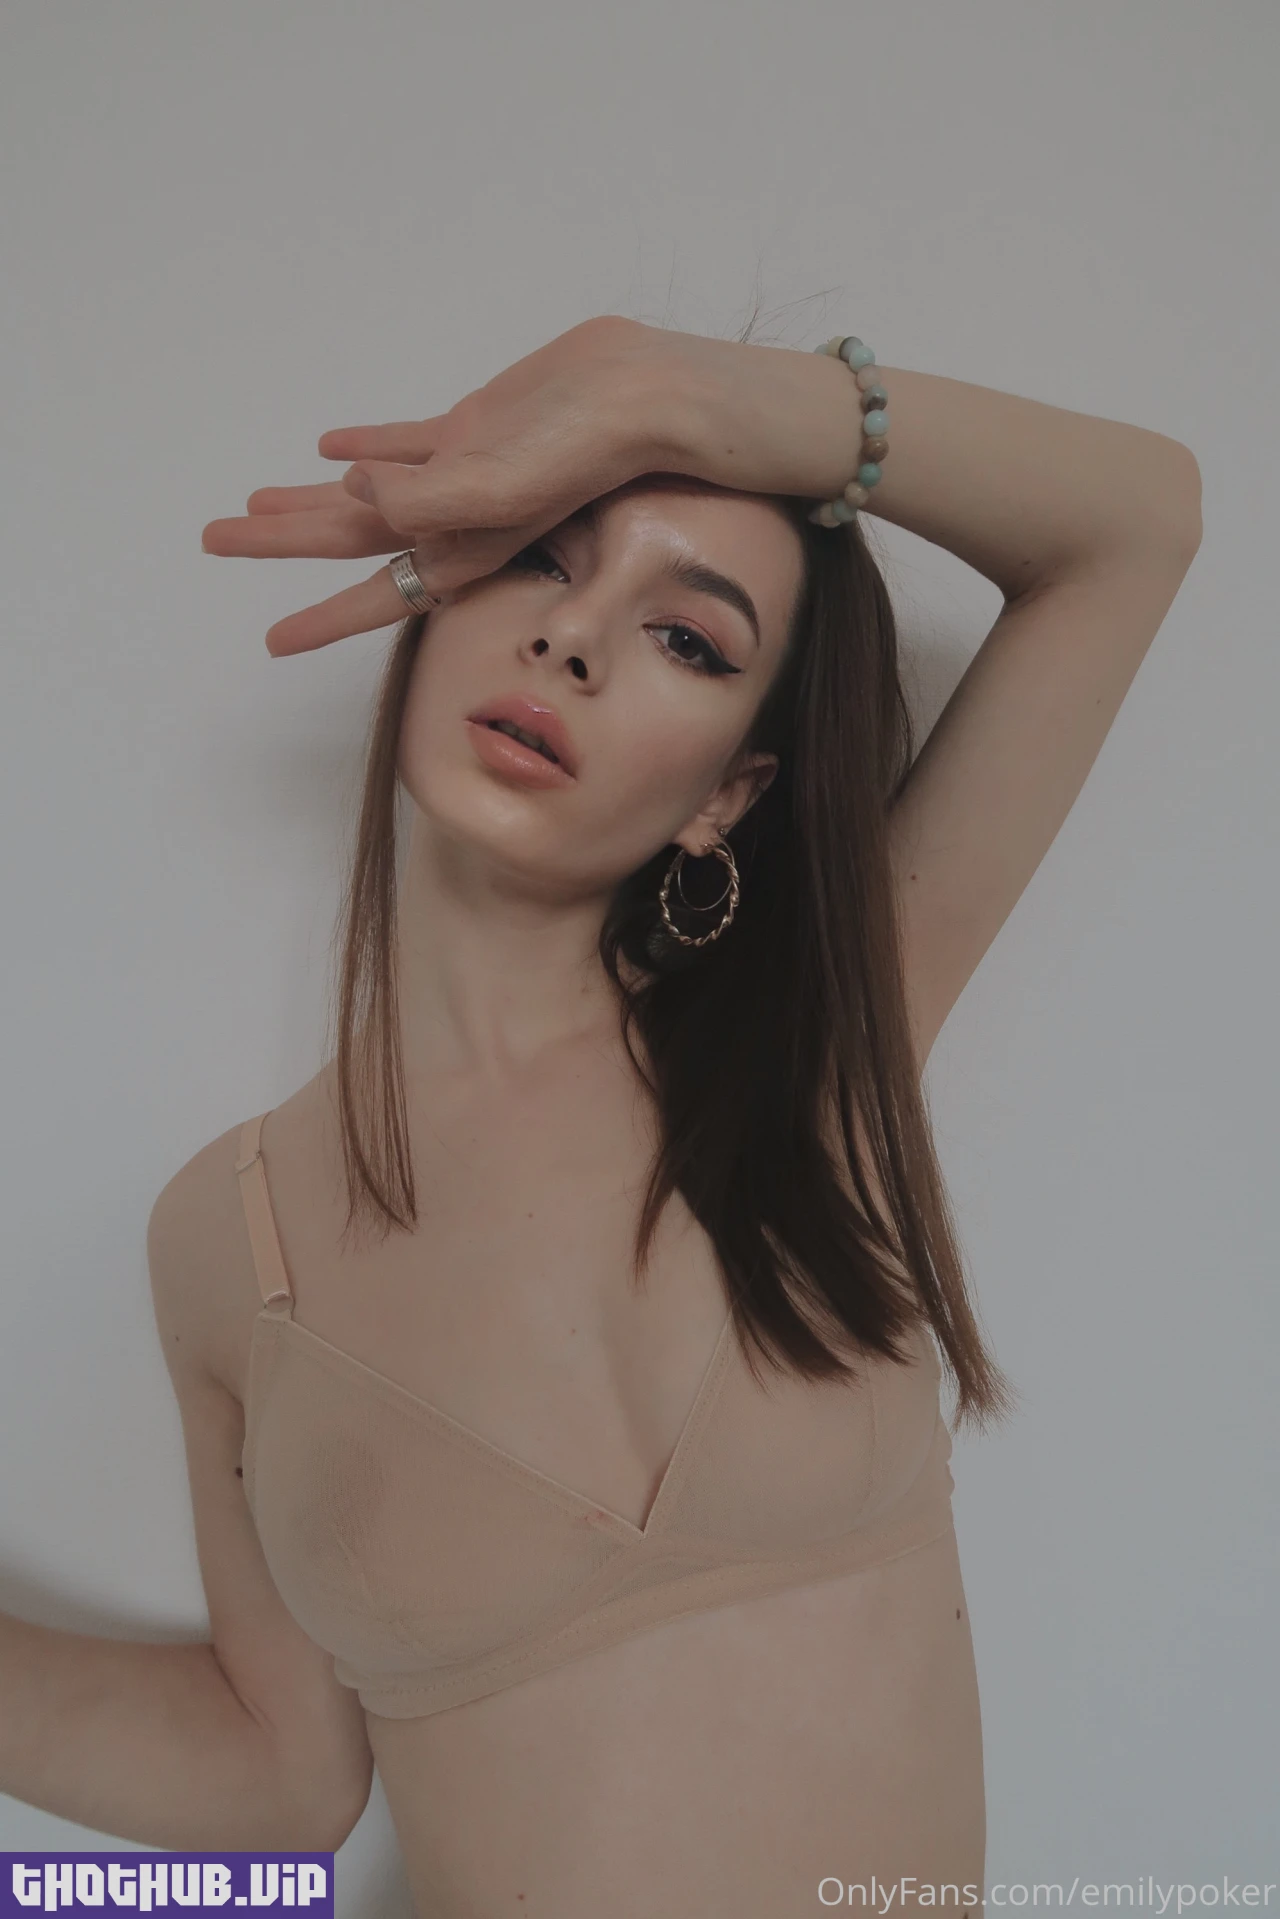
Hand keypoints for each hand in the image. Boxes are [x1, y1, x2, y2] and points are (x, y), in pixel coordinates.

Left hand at [201, 316, 695, 656]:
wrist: (655, 397)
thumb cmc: (597, 451)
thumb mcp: (510, 483)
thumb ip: (430, 493)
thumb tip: (353, 485)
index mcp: (463, 544)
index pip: (378, 592)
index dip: (325, 619)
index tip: (271, 643)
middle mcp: (458, 517)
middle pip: (352, 538)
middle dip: (285, 543)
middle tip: (215, 539)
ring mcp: (464, 471)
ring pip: (370, 490)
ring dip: (314, 499)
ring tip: (256, 503)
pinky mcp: (478, 426)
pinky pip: (407, 439)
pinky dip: (367, 442)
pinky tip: (327, 445)